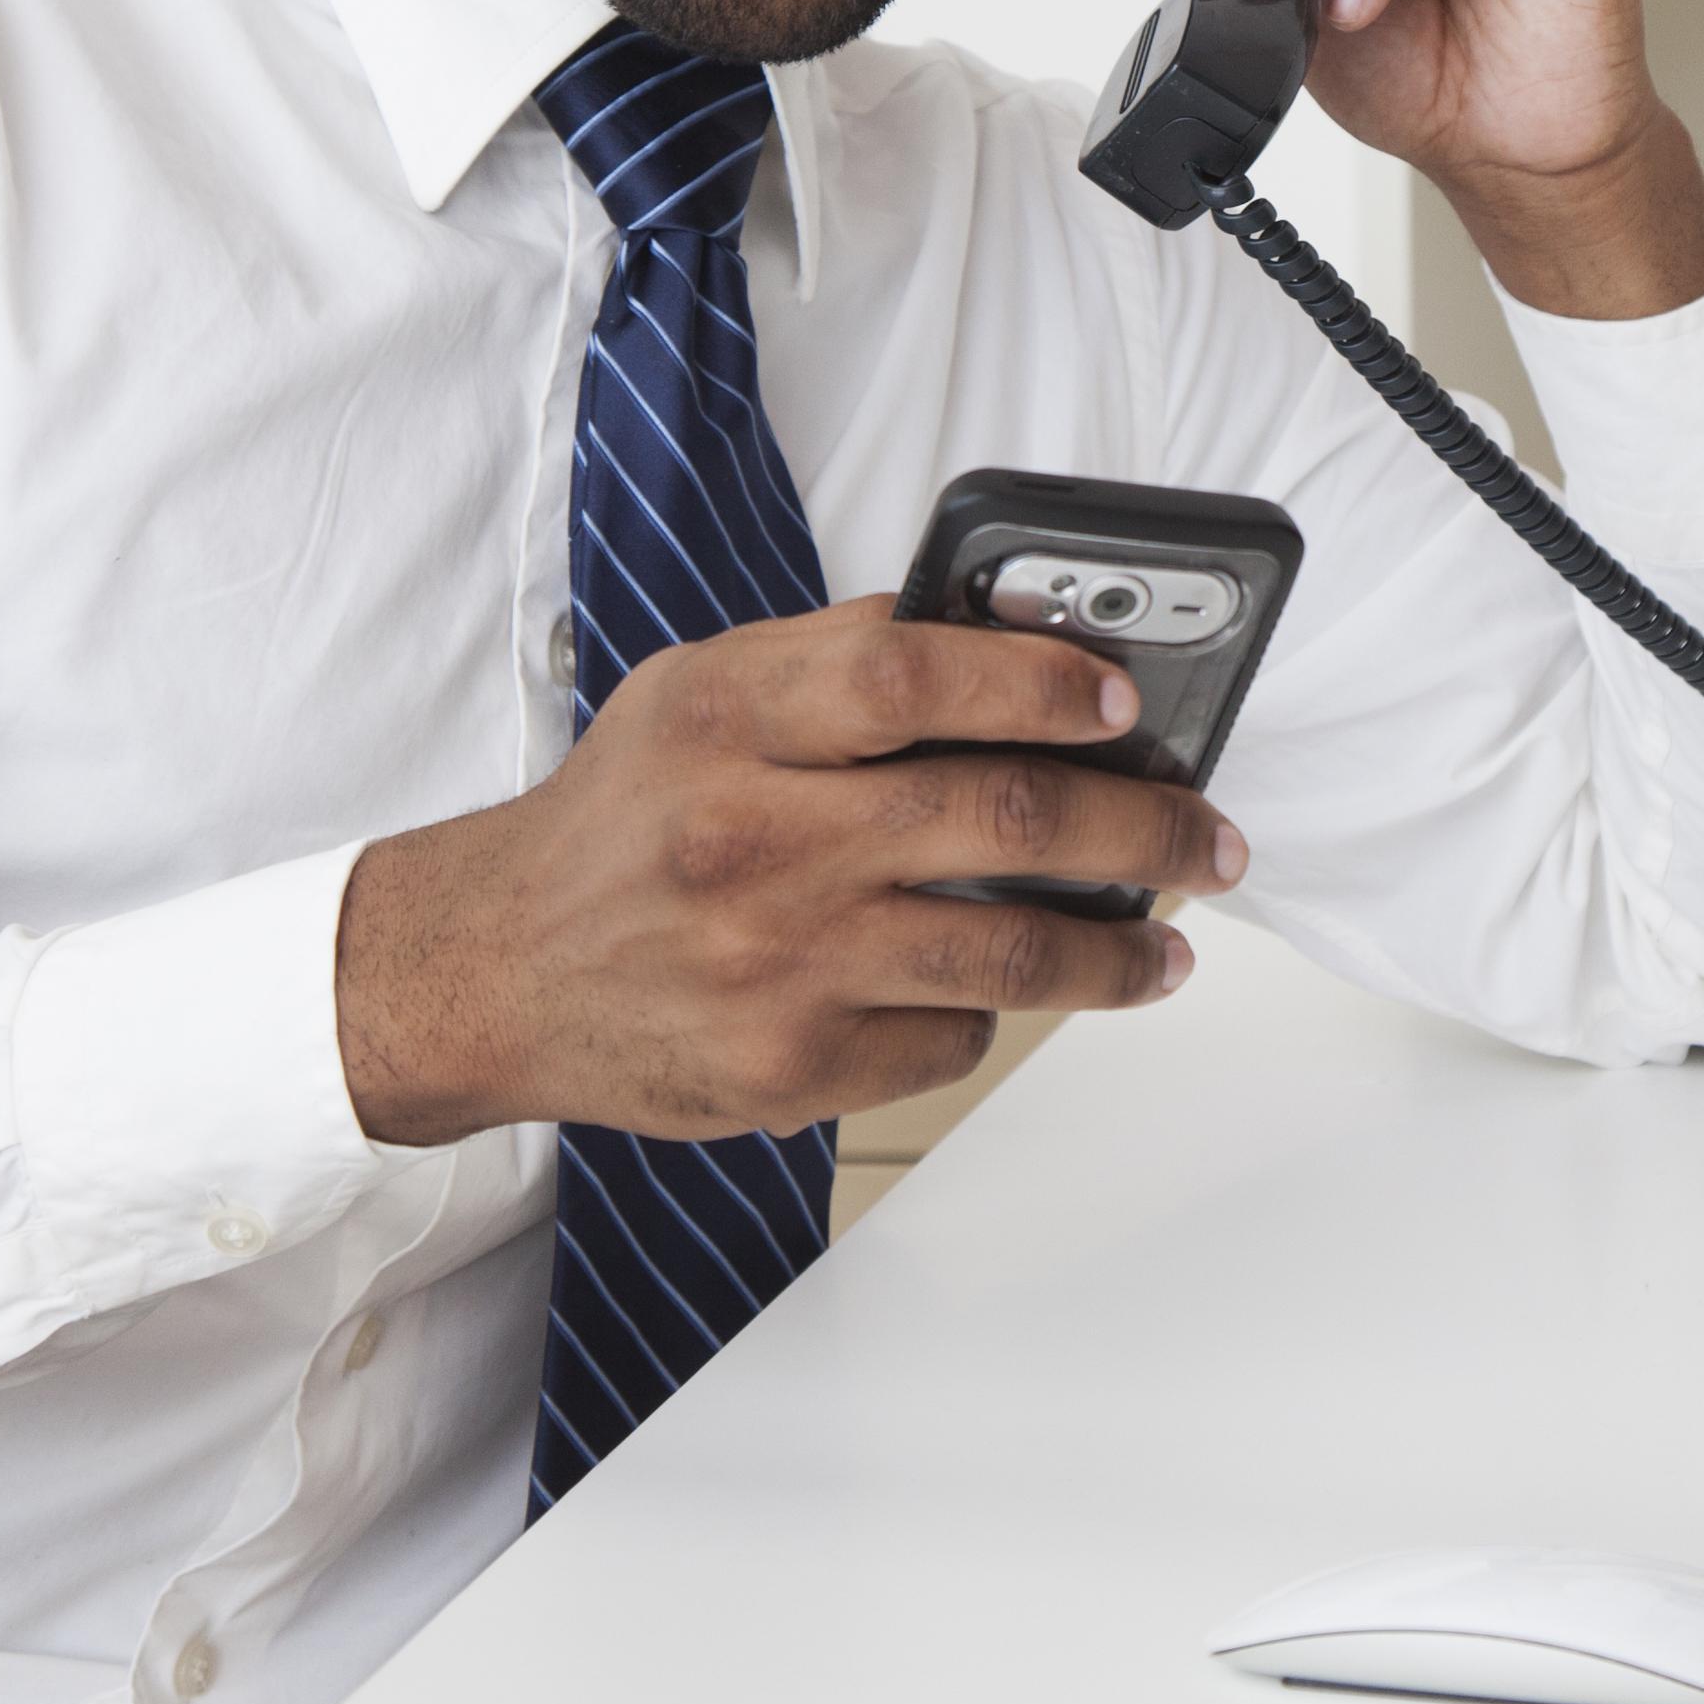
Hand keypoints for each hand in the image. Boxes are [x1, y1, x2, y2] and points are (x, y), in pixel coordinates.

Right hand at [332, 600, 1232, 1146]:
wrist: (494, 969)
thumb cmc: (622, 819)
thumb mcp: (701, 691)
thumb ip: (841, 656)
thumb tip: (1011, 634)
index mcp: (732, 722)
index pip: (915, 675)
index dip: (1041, 680)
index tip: (1127, 700)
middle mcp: (755, 840)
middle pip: (1003, 817)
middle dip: (1142, 828)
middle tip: (1209, 838)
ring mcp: (776, 965)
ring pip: (1007, 949)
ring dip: (1117, 948)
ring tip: (1167, 942)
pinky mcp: (786, 1069)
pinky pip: (949, 1036)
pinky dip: (991, 1010)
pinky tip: (1001, 992)